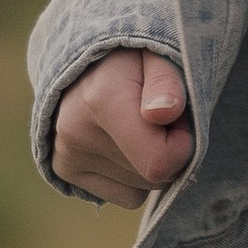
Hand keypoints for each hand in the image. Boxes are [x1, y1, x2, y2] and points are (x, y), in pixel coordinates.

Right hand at [54, 49, 194, 206]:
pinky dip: (136, 176)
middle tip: (161, 116)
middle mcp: (76, 132)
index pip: (159, 162)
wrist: (92, 58)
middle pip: (152, 177)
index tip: (180, 118)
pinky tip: (128, 143)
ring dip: (151, 162)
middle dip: (168, 150)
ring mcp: (66, 154)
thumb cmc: (137, 54)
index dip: (183, 144)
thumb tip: (164, 113)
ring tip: (141, 124)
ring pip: (141, 188)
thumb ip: (166, 82)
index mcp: (102, 99)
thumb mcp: (160, 52)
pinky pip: (126, 196)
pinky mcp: (64, 169)